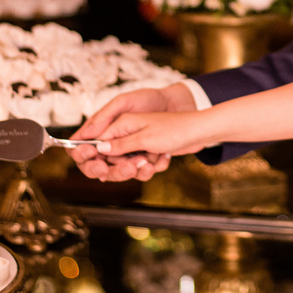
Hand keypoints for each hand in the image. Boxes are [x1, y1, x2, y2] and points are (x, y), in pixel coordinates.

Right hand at [68, 83, 195, 181]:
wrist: (201, 131)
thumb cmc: (174, 128)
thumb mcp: (144, 136)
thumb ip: (120, 143)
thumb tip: (99, 149)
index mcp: (121, 123)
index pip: (95, 141)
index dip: (92, 156)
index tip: (99, 167)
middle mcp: (127, 134)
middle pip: (110, 159)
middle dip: (121, 167)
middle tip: (134, 165)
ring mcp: (139, 144)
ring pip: (128, 166)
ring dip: (141, 168)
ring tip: (153, 161)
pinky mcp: (150, 152)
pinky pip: (144, 168)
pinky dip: (155, 165)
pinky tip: (165, 157)